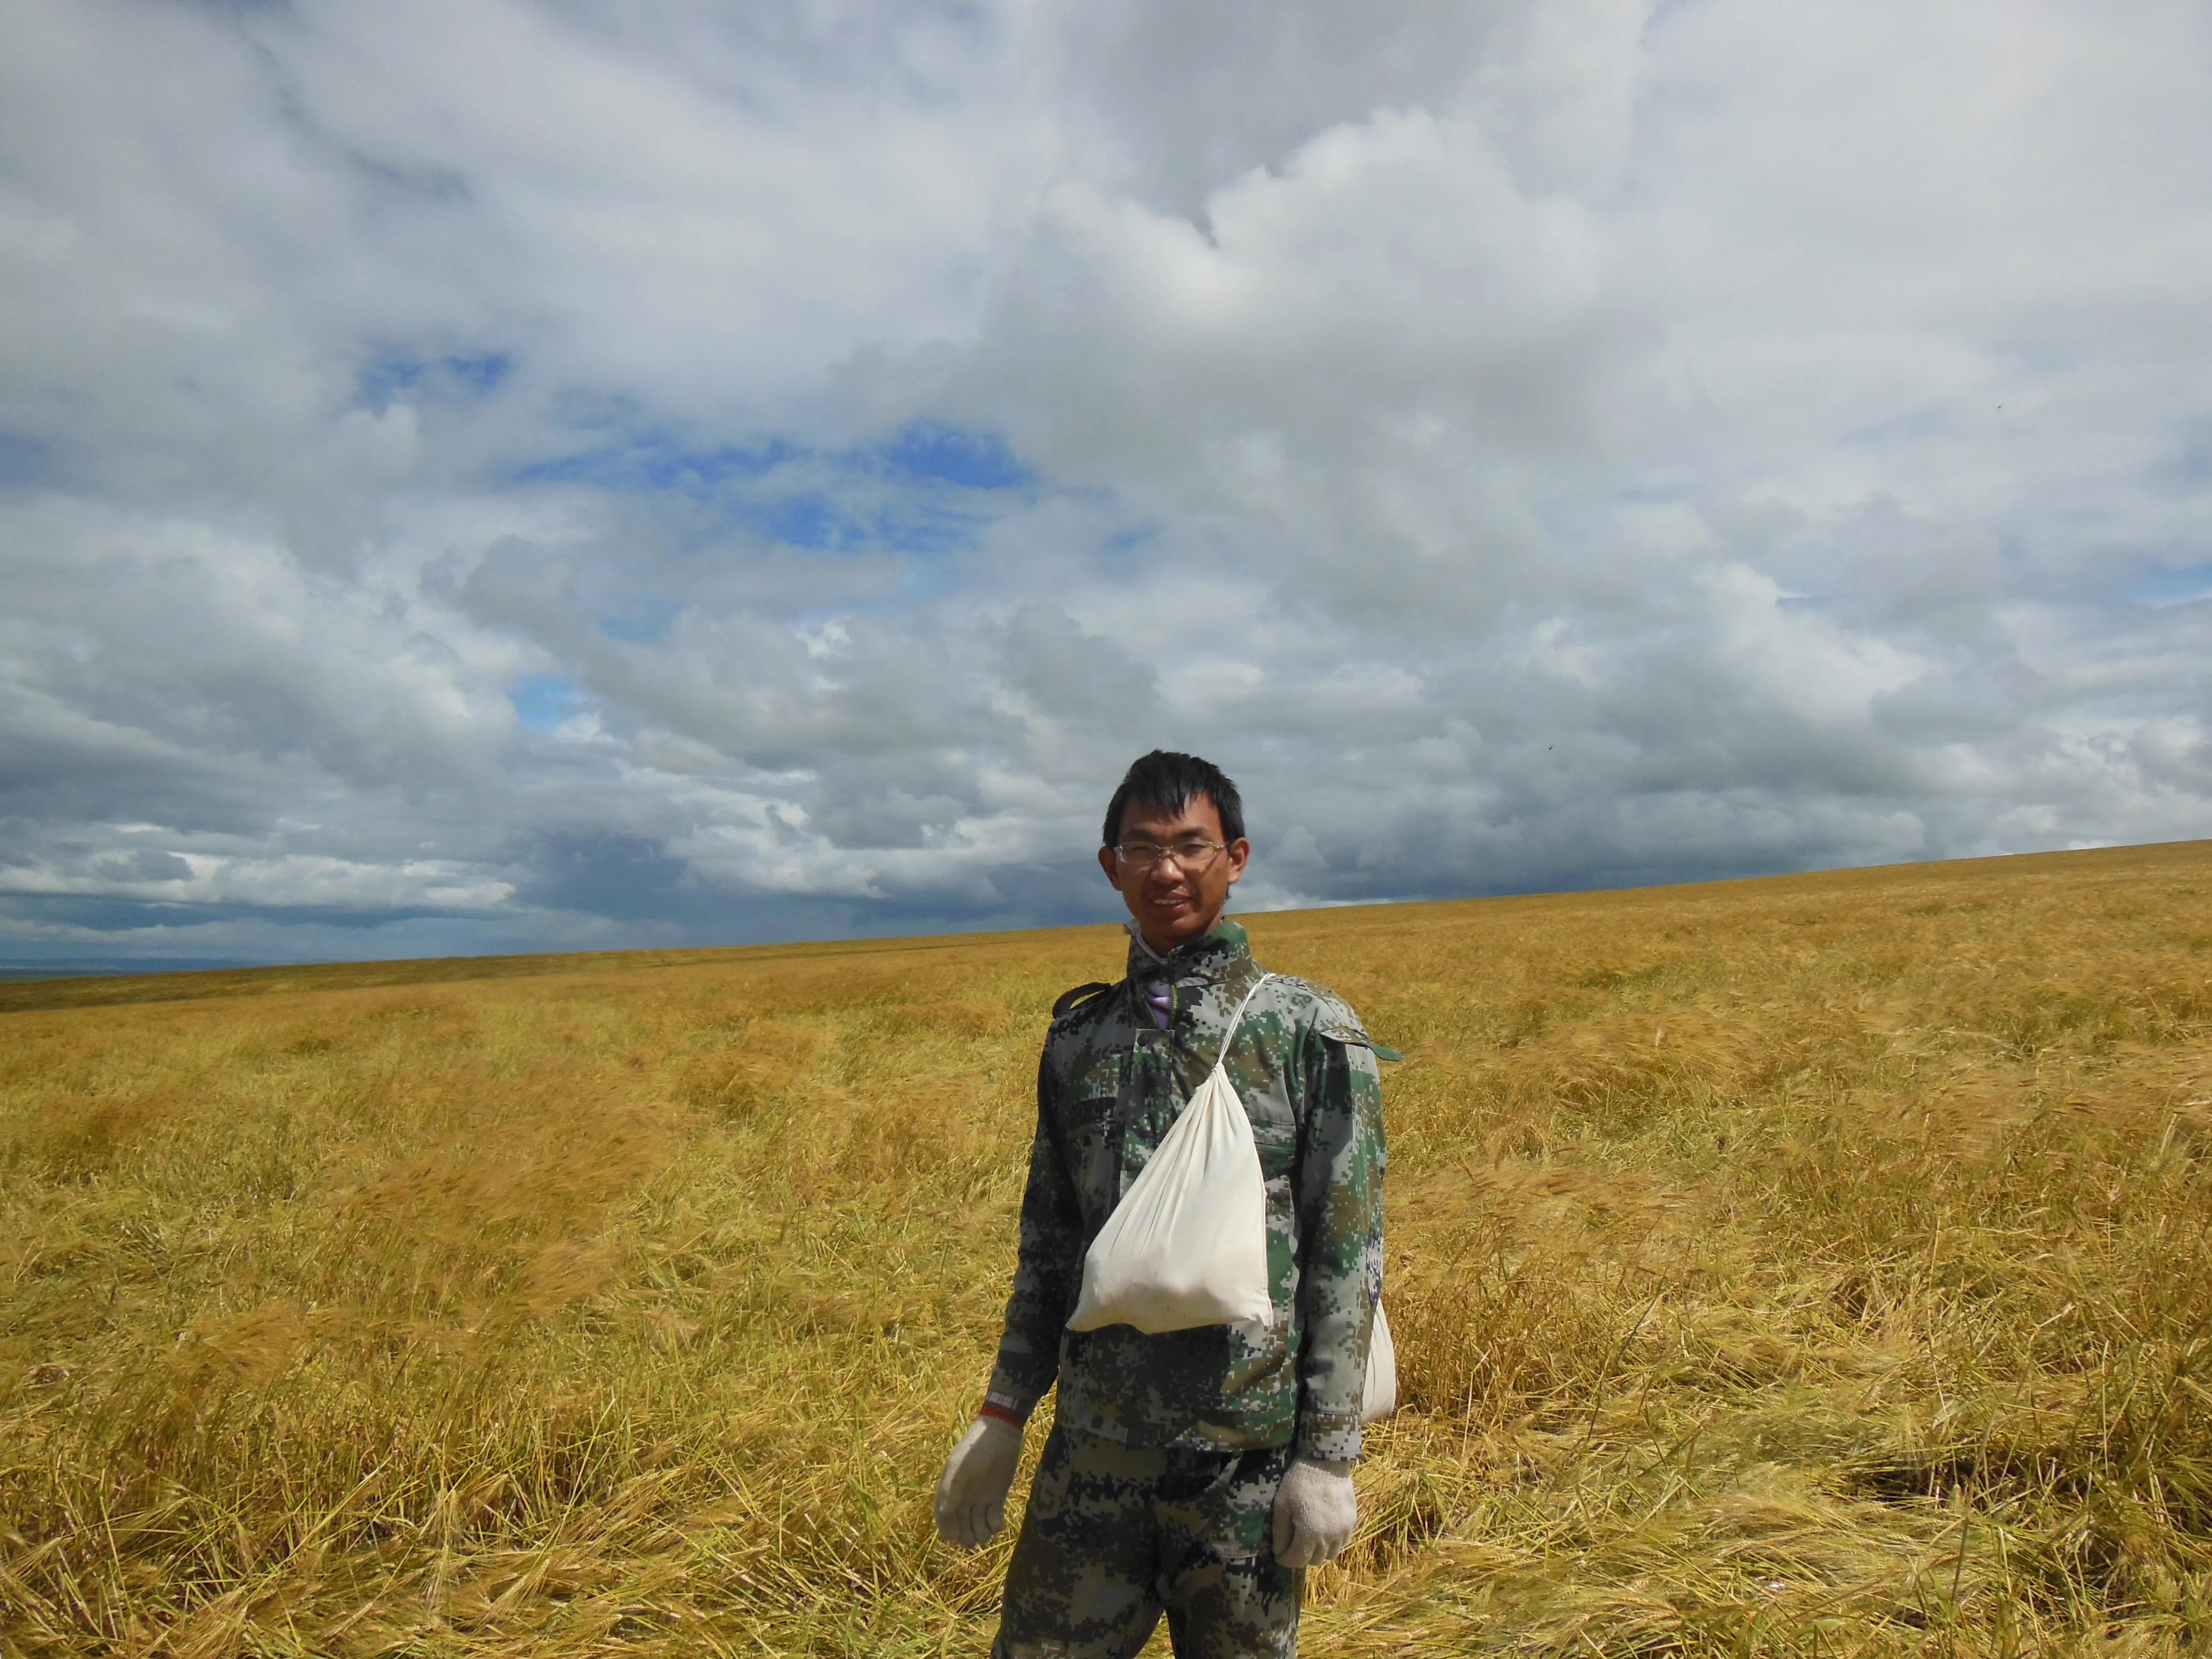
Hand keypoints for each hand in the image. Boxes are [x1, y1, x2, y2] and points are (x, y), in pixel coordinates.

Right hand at [934, 1416, 1022, 1547]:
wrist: (1000, 1433)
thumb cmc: (976, 1449)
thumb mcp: (961, 1468)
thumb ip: (951, 1490)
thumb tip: (943, 1513)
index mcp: (950, 1490)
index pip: (943, 1517)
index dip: (947, 1530)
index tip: (954, 1536)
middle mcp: (964, 1498)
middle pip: (961, 1525)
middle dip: (966, 1536)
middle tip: (973, 1539)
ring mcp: (980, 1499)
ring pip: (977, 1525)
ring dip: (981, 1533)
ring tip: (986, 1530)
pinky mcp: (996, 1498)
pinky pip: (993, 1519)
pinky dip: (994, 1525)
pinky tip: (997, 1522)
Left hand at [1272, 1457, 1356, 1568]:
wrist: (1326, 1461)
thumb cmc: (1299, 1480)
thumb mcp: (1282, 1504)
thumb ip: (1280, 1532)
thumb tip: (1279, 1552)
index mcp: (1310, 1533)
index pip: (1297, 1560)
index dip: (1285, 1560)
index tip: (1278, 1554)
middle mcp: (1330, 1537)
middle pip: (1314, 1560)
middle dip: (1301, 1556)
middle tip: (1292, 1544)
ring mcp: (1344, 1530)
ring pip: (1330, 1554)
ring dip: (1317, 1552)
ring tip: (1308, 1539)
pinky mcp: (1352, 1522)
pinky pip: (1342, 1542)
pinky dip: (1331, 1542)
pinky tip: (1323, 1529)